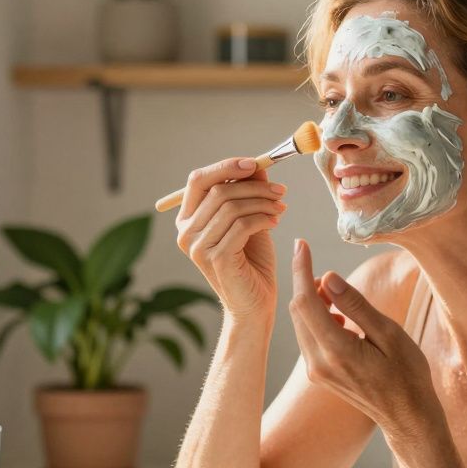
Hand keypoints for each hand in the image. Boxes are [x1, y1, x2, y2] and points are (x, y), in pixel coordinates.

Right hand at [175, 157, 287, 320]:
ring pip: (231, 207)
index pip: (198, 179)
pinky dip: (262, 219)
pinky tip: (275, 223)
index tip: (255, 164)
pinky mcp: (216, 259)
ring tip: (280, 209)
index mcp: (188, 220)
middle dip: (254, 186)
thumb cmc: (252, 262)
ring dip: (262, 203)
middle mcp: (186, 233)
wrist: (256, 304)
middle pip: (217, 191)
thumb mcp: (249, 219)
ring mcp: (198, 247)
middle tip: (280, 190)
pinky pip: (241, 225)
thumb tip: (256, 165)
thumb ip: (247, 193)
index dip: (226, 167)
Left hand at [287, 238, 436, 433]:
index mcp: (336, 351)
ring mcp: (316, 371)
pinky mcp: (318, 374)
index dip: (301, 269)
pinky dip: (318, 320)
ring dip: (313, 303)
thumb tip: (329, 277)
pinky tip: (342, 321)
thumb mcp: (389, 335)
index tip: (301, 245)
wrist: (408, 418)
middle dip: (306, 284)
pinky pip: (308, 337)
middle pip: (298, 311)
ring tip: (341, 299)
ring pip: (301, 323)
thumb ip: (356, 306)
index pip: (306, 301)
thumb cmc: (408, 375)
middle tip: (328, 272)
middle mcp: (318, 363)